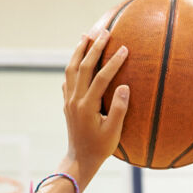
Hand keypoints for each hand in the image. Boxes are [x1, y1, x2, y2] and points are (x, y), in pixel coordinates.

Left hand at [61, 29, 128, 183]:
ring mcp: (68, 100)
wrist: (79, 159)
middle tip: (104, 32)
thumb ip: (119, 109)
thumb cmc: (100, 148)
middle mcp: (75, 100)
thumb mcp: (113, 132)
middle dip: (94, 48)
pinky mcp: (67, 103)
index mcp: (87, 106)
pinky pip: (68, 79)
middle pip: (83, 67)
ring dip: (79, 51)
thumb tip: (124, 87)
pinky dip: (72, 65)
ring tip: (86, 36)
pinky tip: (77, 59)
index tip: (125, 49)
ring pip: (71, 69)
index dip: (113, 62)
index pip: (101, 78)